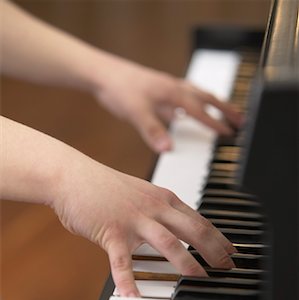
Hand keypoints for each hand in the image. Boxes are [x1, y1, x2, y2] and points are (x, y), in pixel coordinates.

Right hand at [53, 153, 234, 296]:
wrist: (73, 176)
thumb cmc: (106, 187)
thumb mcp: (141, 193)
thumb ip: (160, 209)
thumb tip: (178, 226)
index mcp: (163, 199)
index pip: (199, 219)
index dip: (219, 237)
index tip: (232, 252)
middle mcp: (154, 207)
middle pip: (194, 230)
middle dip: (215, 251)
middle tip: (227, 268)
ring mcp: (134, 220)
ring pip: (169, 243)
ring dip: (187, 263)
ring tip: (199, 280)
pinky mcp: (112, 232)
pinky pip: (122, 262)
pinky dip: (128, 281)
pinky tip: (133, 297)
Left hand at [93, 55, 242, 152]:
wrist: (102, 74)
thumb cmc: (118, 90)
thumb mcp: (135, 113)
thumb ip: (153, 131)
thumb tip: (168, 148)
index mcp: (172, 93)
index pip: (200, 110)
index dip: (215, 123)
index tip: (229, 134)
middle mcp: (174, 88)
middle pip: (207, 97)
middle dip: (225, 109)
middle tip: (241, 120)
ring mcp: (168, 87)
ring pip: (198, 94)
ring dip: (213, 103)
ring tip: (225, 111)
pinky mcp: (160, 89)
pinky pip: (185, 95)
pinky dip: (194, 101)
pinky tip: (190, 110)